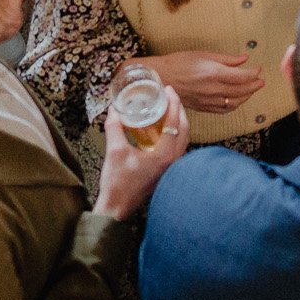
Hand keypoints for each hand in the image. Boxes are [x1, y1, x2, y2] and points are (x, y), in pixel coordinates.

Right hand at [94, 87, 186, 218]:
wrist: (116, 209)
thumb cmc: (117, 184)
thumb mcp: (114, 151)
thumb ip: (114, 127)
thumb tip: (114, 109)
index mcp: (163, 155)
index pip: (174, 122)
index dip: (172, 103)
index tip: (168, 89)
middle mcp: (172, 161)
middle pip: (184, 129)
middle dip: (178, 109)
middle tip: (170, 95)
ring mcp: (171, 168)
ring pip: (183, 139)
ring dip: (178, 121)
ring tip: (168, 108)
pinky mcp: (166, 172)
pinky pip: (177, 148)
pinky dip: (174, 134)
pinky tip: (162, 129)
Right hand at [147, 51, 264, 112]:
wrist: (161, 78)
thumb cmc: (179, 62)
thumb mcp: (203, 55)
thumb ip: (226, 59)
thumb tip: (244, 59)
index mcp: (214, 73)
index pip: (241, 76)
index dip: (253, 73)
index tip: (258, 69)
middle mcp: (213, 89)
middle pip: (241, 90)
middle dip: (254, 86)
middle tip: (261, 81)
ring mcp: (209, 101)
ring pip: (235, 102)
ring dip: (246, 96)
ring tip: (252, 90)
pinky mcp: (203, 108)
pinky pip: (224, 109)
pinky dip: (234, 105)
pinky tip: (238, 100)